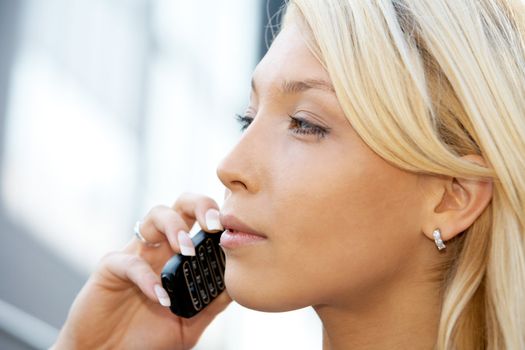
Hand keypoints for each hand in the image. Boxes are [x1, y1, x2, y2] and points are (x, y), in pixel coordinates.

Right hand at [52, 193, 230, 349]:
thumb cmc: (148, 337)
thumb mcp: (190, 322)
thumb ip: (211, 304)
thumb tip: (238, 286)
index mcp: (180, 254)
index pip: (201, 220)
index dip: (218, 215)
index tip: (234, 225)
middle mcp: (160, 247)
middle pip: (181, 205)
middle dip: (200, 205)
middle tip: (213, 225)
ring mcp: (136, 253)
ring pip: (155, 215)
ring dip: (175, 227)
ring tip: (188, 250)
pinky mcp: (110, 268)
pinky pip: (130, 262)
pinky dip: (147, 277)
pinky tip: (160, 297)